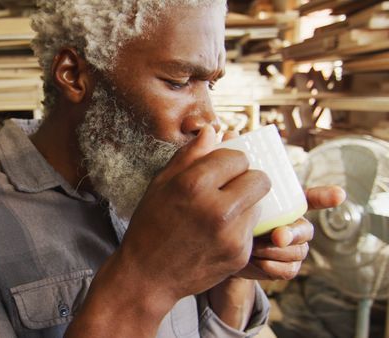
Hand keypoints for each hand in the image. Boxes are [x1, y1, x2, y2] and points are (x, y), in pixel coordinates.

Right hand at [68, 126, 270, 336]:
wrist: (147, 276)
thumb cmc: (150, 225)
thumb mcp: (160, 185)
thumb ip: (189, 156)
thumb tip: (213, 131)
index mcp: (193, 184)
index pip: (237, 157)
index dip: (230, 161)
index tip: (222, 168)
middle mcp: (216, 208)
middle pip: (259, 178)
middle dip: (247, 179)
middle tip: (232, 187)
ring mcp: (231, 234)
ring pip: (260, 204)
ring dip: (246, 203)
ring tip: (221, 212)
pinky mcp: (240, 255)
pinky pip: (253, 229)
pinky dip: (240, 227)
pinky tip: (218, 234)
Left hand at [235, 185, 345, 279]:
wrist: (224, 251)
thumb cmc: (232, 222)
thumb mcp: (233, 206)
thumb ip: (238, 193)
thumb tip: (233, 171)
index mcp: (287, 207)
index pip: (313, 199)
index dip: (326, 196)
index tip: (338, 194)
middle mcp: (296, 226)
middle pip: (305, 230)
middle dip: (292, 233)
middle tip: (277, 236)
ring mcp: (294, 249)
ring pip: (296, 251)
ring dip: (275, 251)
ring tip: (253, 247)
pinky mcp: (287, 268)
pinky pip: (289, 269)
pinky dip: (273, 266)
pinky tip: (259, 261)